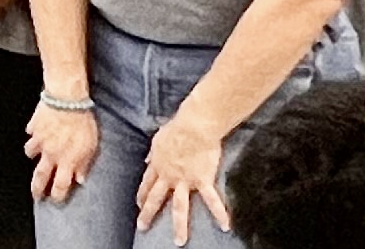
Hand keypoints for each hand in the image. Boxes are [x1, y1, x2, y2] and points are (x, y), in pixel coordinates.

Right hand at [25, 104, 100, 203]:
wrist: (66, 101)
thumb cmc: (82, 122)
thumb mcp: (91, 146)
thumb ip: (84, 164)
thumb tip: (81, 177)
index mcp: (66, 160)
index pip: (60, 184)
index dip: (58, 195)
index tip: (56, 199)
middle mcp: (50, 153)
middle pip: (40, 176)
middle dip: (37, 188)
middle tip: (36, 194)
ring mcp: (40, 140)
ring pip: (30, 153)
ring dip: (33, 155)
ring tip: (35, 154)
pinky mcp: (34, 127)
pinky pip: (31, 133)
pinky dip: (33, 134)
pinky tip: (37, 131)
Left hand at [137, 120, 231, 245]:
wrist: (194, 127)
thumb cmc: (176, 129)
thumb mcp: (158, 140)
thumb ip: (153, 153)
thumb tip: (147, 160)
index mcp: (158, 166)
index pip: (147, 184)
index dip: (142, 195)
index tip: (139, 204)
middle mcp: (169, 177)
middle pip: (155, 199)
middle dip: (148, 214)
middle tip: (142, 227)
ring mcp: (185, 181)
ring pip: (179, 207)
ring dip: (179, 226)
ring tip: (179, 241)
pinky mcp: (202, 181)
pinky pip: (212, 200)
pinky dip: (220, 213)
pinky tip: (225, 226)